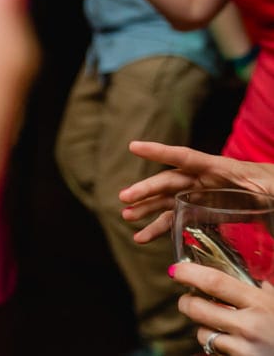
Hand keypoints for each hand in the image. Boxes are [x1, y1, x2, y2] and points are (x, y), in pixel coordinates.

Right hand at [119, 142, 273, 244]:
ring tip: (127, 217)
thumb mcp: (272, 186)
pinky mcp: (203, 211)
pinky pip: (176, 219)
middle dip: (146, 189)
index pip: (185, 157)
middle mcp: (204, 180)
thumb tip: (265, 191)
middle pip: (169, 182)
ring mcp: (201, 196)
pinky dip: (159, 227)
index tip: (134, 147)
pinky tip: (144, 237)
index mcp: (219, 168)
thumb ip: (265, 188)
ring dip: (146, 209)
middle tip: (124, 197)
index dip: (160, 152)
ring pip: (167, 201)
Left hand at [170, 262, 273, 355]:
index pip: (215, 282)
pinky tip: (231, 342)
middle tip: (189, 299)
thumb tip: (243, 270)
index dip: (189, 273)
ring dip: (203, 327)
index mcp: (261, 303)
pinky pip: (213, 351)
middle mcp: (249, 325)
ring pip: (202, 333)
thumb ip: (261, 290)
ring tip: (220, 325)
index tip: (175, 269)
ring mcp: (244, 348)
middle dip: (186, 302)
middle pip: (197, 308)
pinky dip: (216, 345)